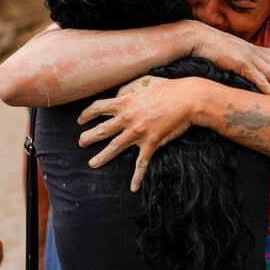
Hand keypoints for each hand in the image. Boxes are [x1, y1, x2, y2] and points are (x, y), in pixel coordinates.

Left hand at [78, 75, 195, 191]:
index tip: (81, 120)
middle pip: (101, 130)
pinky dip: (137, 177)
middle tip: (81, 142)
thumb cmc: (169, 88)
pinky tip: (133, 187)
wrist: (188, 99)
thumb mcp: (145, 81)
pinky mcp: (151, 143)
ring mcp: (138, 132)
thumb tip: (118, 96)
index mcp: (125, 102)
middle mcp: (127, 118)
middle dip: (88, 137)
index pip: (99, 108)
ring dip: (101, 156)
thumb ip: (129, 88)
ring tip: (92, 163)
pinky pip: (142, 163)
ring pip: (114, 147)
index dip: (87, 114)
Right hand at [188, 21, 269, 94]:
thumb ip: (245, 60)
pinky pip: (258, 77)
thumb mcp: (234, 52)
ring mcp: (250, 57)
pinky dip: (268, 87)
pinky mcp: (241, 63)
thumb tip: (249, 72)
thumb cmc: (214, 47)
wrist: (200, 38)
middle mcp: (257, 52)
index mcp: (256, 49)